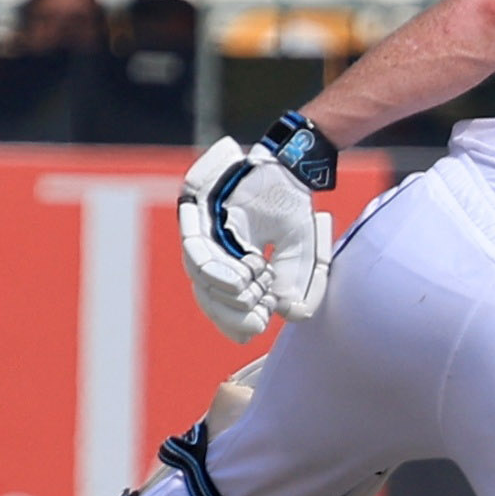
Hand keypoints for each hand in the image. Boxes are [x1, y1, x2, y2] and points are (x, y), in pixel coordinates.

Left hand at [176, 114, 339, 344]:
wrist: (290, 168)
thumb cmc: (291, 209)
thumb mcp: (301, 255)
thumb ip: (294, 285)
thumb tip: (287, 314)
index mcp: (229, 265)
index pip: (220, 306)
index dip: (235, 323)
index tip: (258, 327)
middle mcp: (209, 252)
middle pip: (206, 297)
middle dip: (234, 312)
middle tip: (262, 309)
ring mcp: (199, 231)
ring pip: (199, 277)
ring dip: (229, 292)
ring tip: (256, 288)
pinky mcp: (194, 210)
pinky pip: (195, 250)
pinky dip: (216, 270)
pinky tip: (241, 277)